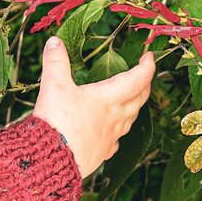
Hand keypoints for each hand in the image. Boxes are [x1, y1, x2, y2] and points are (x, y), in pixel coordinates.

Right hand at [32, 36, 155, 178]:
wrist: (52, 159)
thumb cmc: (57, 122)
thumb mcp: (54, 86)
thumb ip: (55, 62)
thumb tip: (55, 41)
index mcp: (108, 98)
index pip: (137, 80)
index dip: (147, 67)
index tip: (149, 56)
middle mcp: (115, 118)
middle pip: (139, 99)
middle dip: (144, 85)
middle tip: (144, 75)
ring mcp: (111, 137)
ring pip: (130, 120)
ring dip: (135, 107)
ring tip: (132, 100)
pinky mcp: (102, 153)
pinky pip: (117, 140)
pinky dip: (119, 131)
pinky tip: (113, 132)